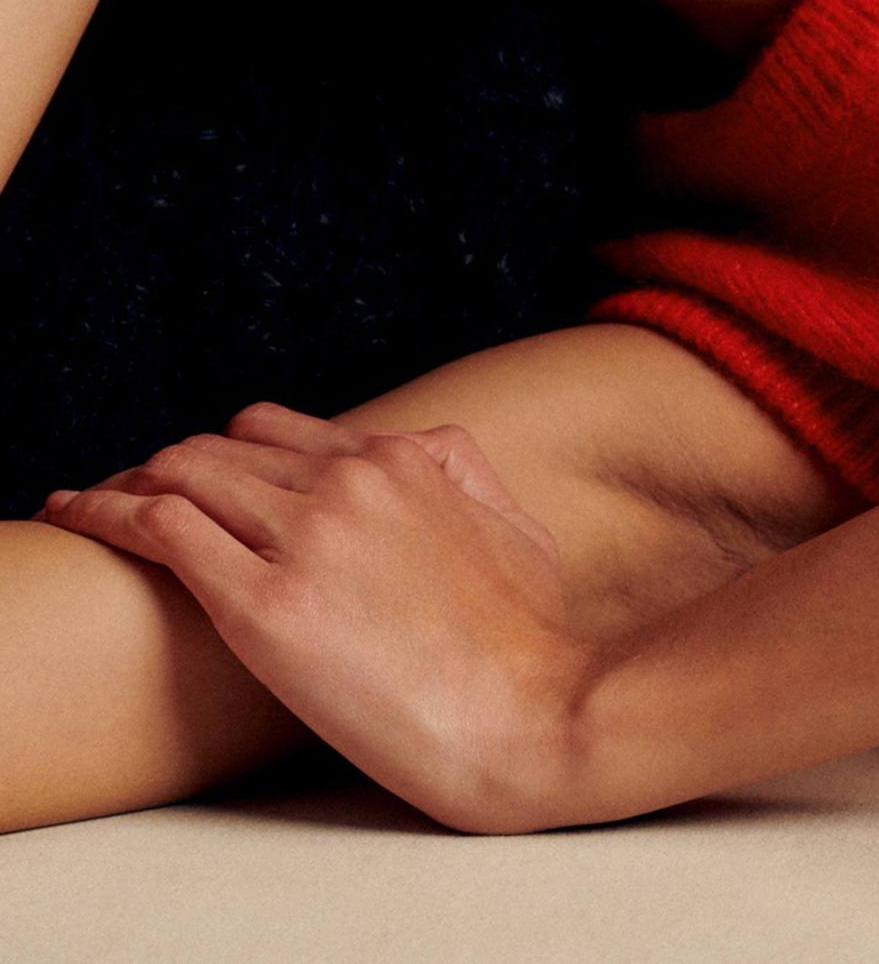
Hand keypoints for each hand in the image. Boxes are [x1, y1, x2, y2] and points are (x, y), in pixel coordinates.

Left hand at [35, 403, 595, 834]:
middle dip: (162, 470)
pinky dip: (111, 514)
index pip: (272, 430)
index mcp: (402, 457)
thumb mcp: (518, 527)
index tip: (194, 486)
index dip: (221, 455)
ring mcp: (305, 538)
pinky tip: (82, 517)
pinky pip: (164, 531)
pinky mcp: (265, 608)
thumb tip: (433, 458)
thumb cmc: (528, 641)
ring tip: (88, 506)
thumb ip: (468, 476)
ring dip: (127, 485)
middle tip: (125, 502)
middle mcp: (347, 480)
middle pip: (216, 447)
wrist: (530, 715)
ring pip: (181, 473)